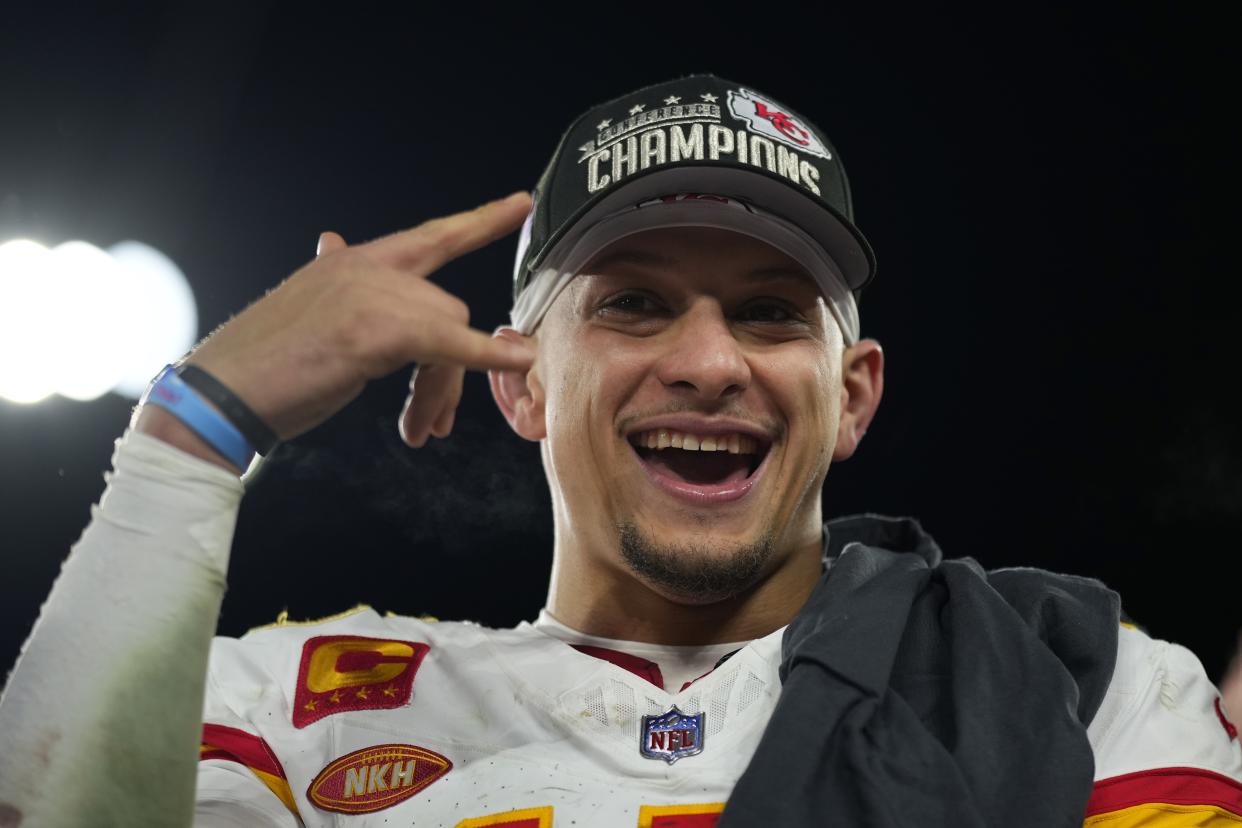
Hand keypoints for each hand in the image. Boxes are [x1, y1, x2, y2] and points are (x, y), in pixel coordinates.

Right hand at [141, 192, 533, 463]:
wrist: (220, 394)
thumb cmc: (265, 365)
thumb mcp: (311, 311)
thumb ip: (342, 285)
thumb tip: (335, 238)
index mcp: (351, 261)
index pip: (430, 236)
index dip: (479, 221)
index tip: (520, 203)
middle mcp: (364, 267)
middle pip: (448, 310)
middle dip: (450, 368)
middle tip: (429, 421)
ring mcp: (368, 294)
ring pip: (449, 332)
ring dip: (442, 390)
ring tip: (420, 428)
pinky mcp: (373, 330)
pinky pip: (448, 343)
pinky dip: (482, 357)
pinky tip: (512, 361)